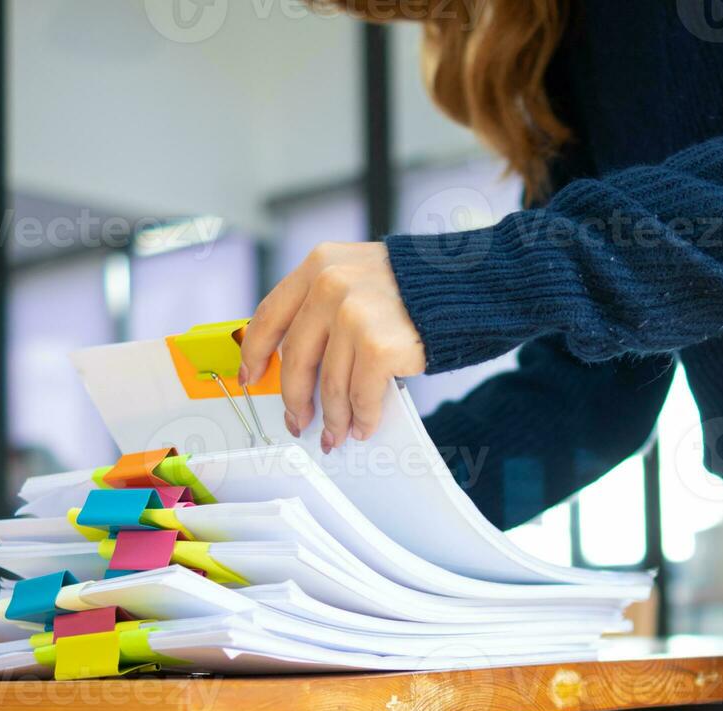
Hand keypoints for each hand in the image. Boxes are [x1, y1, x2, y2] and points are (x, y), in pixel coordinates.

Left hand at [239, 242, 425, 452]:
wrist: (471, 284)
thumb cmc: (418, 288)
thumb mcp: (360, 275)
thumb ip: (326, 305)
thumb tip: (300, 362)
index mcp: (319, 265)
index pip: (271, 314)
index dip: (256, 353)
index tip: (251, 377)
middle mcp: (331, 286)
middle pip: (296, 358)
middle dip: (295, 399)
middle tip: (298, 421)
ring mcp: (354, 315)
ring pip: (329, 385)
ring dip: (333, 418)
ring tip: (339, 433)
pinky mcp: (378, 346)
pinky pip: (361, 396)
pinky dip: (363, 418)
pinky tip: (365, 426)